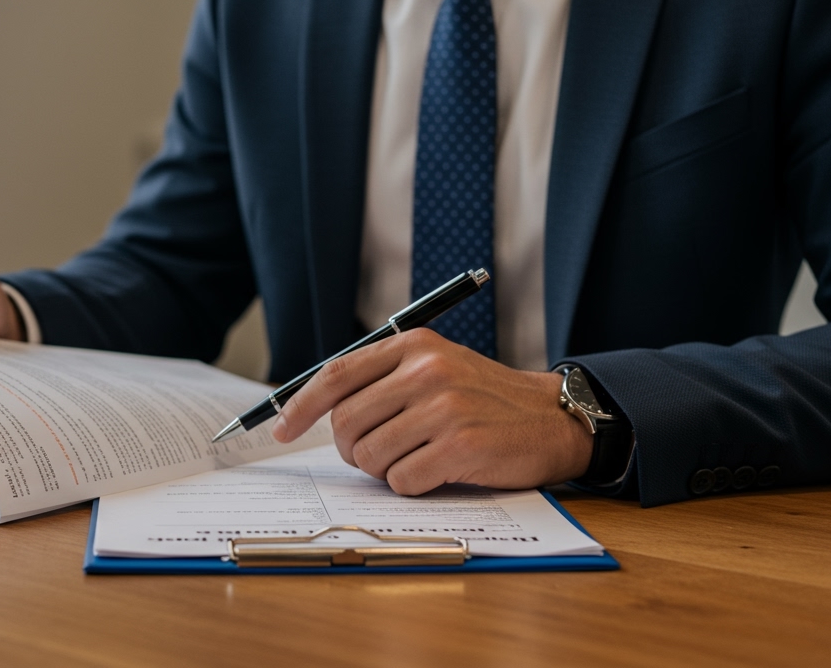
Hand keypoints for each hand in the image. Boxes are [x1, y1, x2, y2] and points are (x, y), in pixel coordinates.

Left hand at [270, 329, 591, 494]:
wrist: (550, 419)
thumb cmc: (483, 400)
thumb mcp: (435, 368)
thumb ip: (384, 379)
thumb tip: (319, 411)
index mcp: (414, 346)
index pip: (336, 375)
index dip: (300, 406)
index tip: (281, 430)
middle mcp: (427, 370)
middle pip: (346, 422)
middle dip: (350, 450)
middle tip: (374, 456)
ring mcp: (444, 408)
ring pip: (371, 456)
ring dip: (383, 470)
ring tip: (414, 459)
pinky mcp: (461, 446)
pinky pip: (402, 480)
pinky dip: (411, 485)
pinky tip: (437, 472)